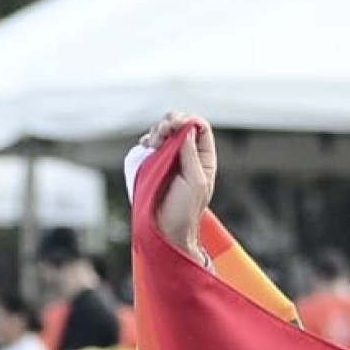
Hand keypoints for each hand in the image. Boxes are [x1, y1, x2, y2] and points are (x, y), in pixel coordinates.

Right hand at [138, 112, 216, 253]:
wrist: (166, 229)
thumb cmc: (185, 210)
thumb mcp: (195, 182)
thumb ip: (191, 155)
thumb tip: (186, 130)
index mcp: (203, 158)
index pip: (199, 127)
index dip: (187, 120)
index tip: (175, 126)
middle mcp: (188, 154)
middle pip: (180, 124)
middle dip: (169, 123)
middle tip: (160, 134)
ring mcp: (170, 157)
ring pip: (164, 131)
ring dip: (156, 131)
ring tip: (152, 144)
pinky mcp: (155, 163)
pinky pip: (151, 142)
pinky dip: (148, 140)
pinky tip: (146, 146)